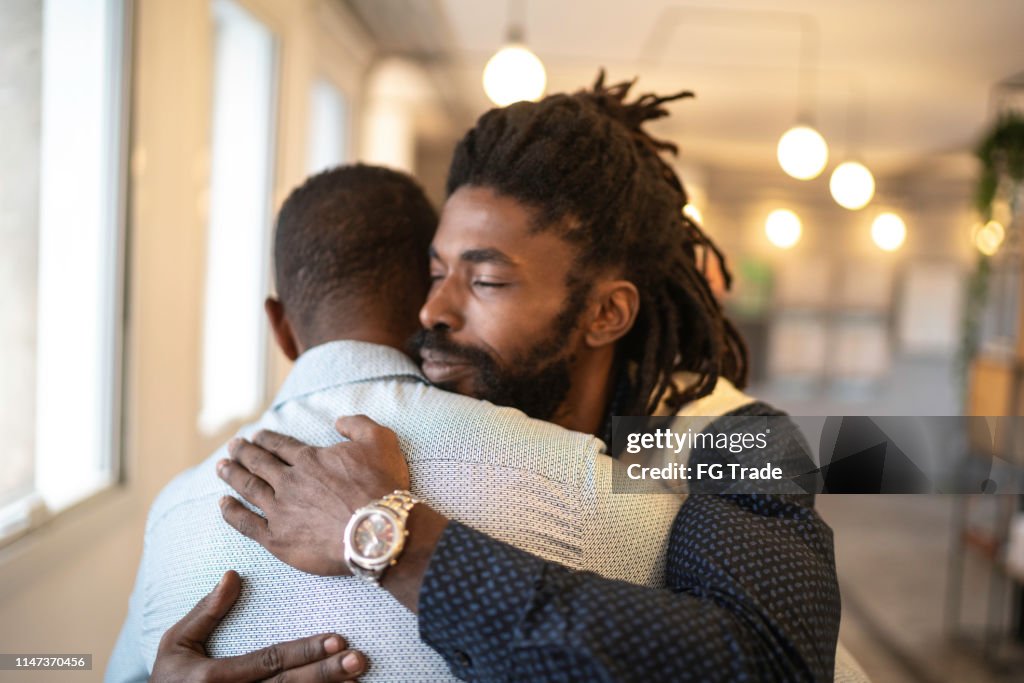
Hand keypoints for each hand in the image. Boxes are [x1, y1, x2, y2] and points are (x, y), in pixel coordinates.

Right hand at [151, 570, 366, 681]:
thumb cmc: (169, 678)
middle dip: (326, 673)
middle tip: (358, 658)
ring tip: (358, 677)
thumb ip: (205, 613)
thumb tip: (233, 575)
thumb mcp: (176, 644)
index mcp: (215, 678)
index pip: (268, 662)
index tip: (336, 638)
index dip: (303, 651)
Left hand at [218, 415, 410, 575]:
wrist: (378, 531)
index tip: (256, 436)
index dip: (267, 439)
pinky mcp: (277, 539)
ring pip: (248, 488)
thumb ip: (358, 424)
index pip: (281, 446)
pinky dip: (232, 513)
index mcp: (310, 459)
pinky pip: (246, 523)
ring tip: (221, 467)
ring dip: (232, 475)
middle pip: (259, 463)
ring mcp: (280, 511)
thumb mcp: (380, 441)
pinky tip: (222, 504)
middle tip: (232, 446)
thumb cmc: (382, 486)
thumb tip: (338, 421)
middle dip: (243, 453)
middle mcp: (289, 482)